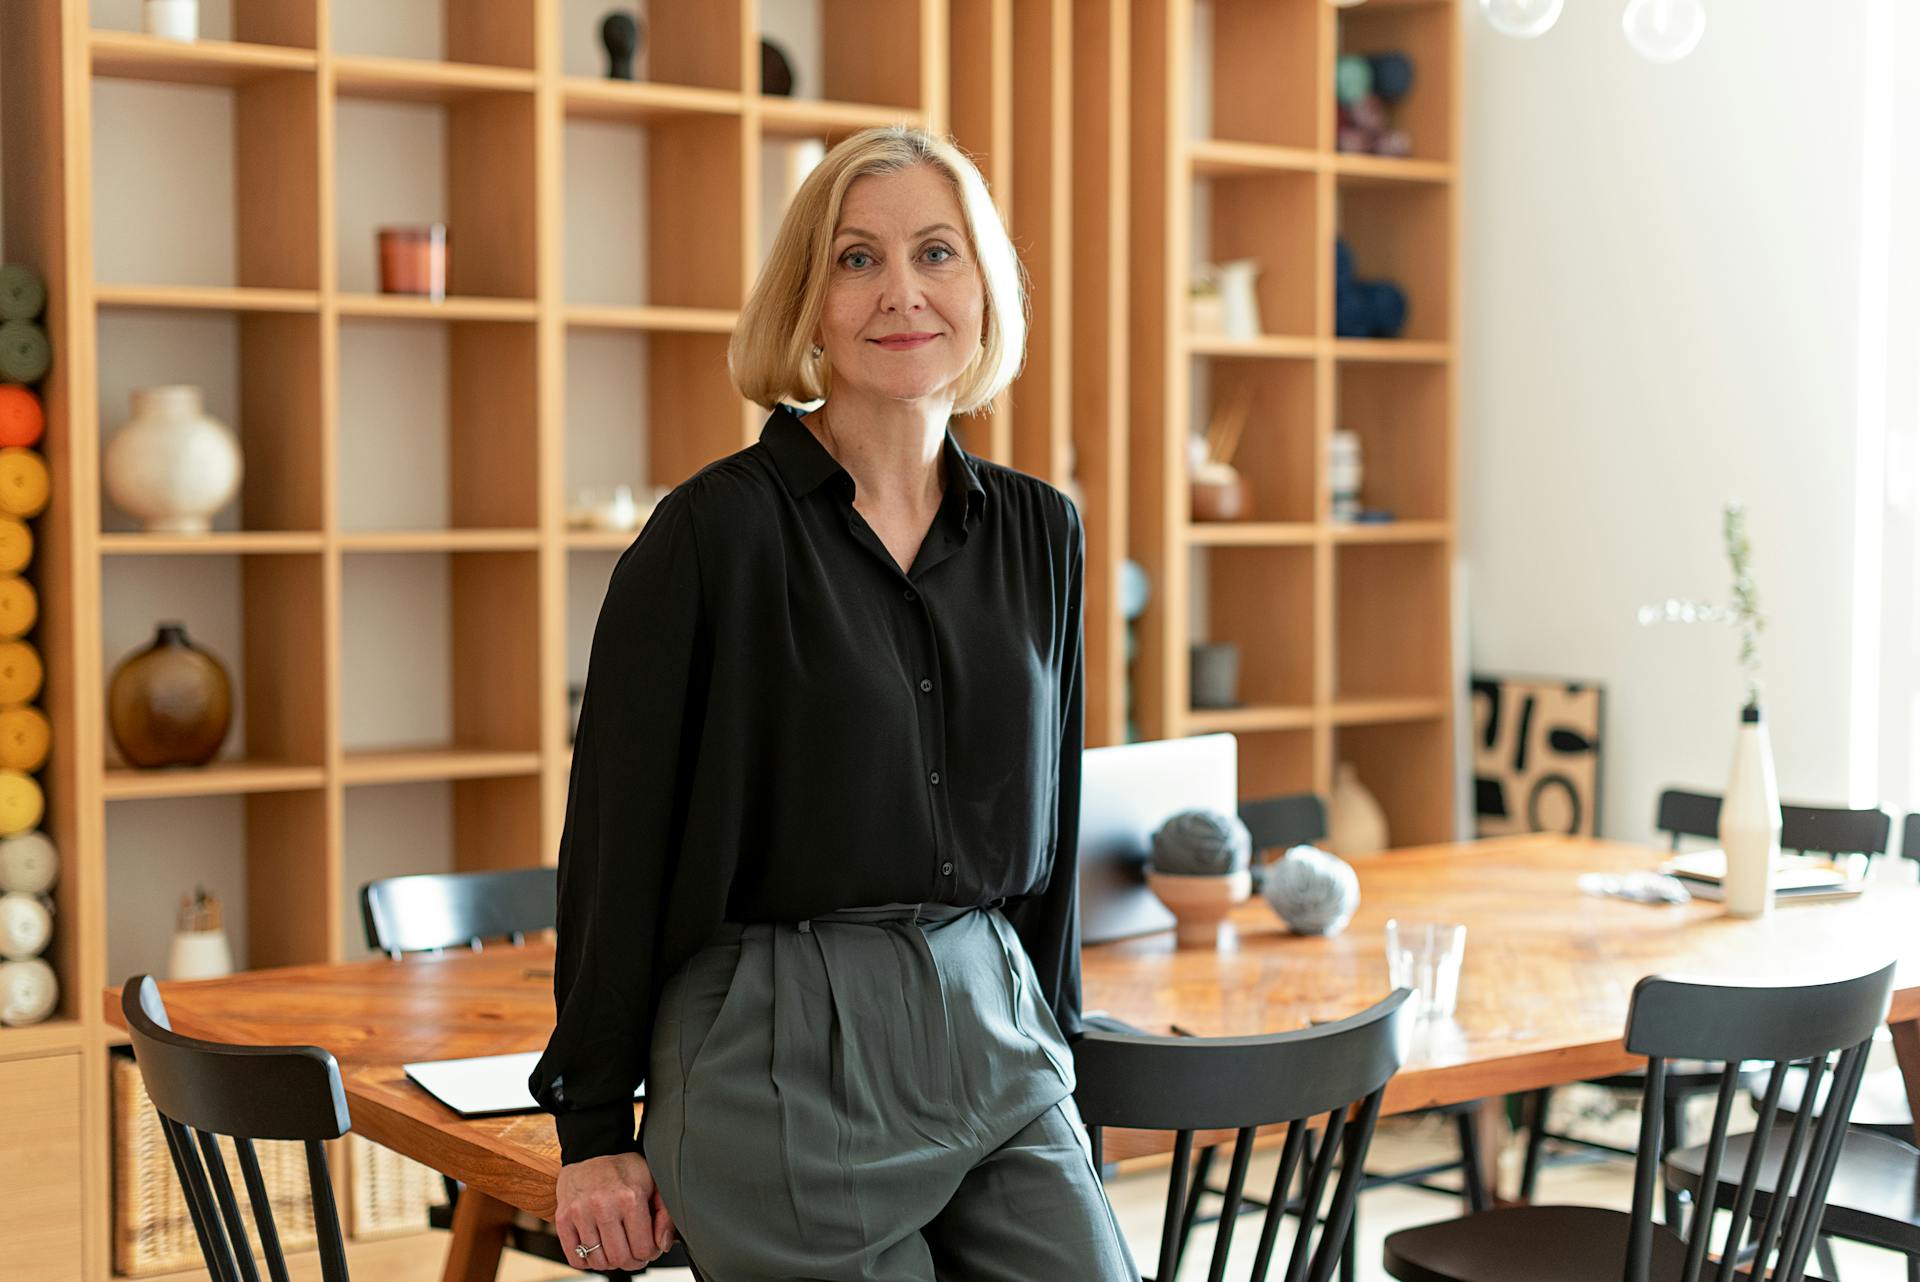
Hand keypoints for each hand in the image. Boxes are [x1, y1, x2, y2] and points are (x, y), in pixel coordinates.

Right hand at [554, 1151, 676, 1272]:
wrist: (591, 1152)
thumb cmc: (624, 1170)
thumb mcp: (653, 1183)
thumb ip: (665, 1214)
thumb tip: (662, 1245)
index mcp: (630, 1198)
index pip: (643, 1248)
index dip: (649, 1253)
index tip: (648, 1247)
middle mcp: (603, 1205)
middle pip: (620, 1258)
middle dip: (631, 1261)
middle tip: (632, 1251)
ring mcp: (580, 1213)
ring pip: (598, 1261)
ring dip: (609, 1261)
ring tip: (614, 1247)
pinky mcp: (563, 1218)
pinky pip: (575, 1258)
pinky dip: (587, 1261)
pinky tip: (596, 1249)